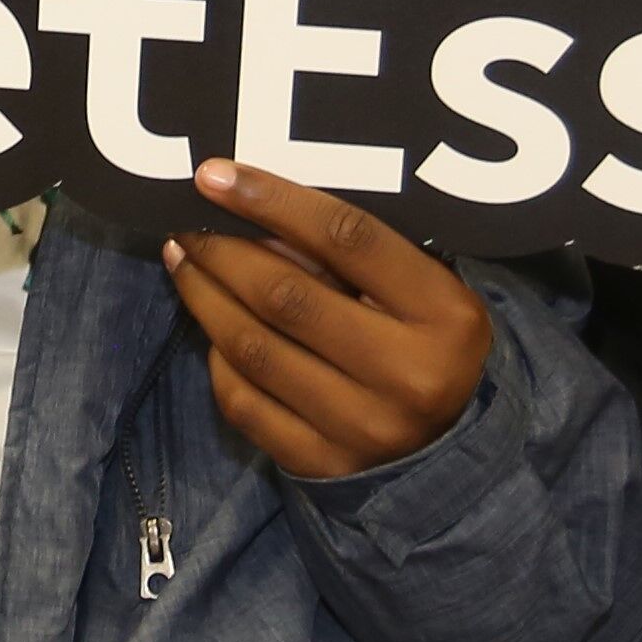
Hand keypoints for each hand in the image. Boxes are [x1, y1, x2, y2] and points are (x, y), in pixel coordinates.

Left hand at [160, 160, 494, 478]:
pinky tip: (211, 330)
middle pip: (286, 295)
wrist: (457, 450)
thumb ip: (356, 254)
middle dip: (222, 250)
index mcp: (444, 315)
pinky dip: (219, 360)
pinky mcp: (322, 466)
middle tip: (187, 221)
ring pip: (254, 349)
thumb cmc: (432, 343)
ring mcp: (362, 428)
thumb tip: (253, 213)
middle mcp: (407, 375)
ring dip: (206, 297)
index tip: (216, 175)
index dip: (274, 200)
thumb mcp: (423, 288)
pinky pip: (245, 404)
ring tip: (184, 261)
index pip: (347, 238)